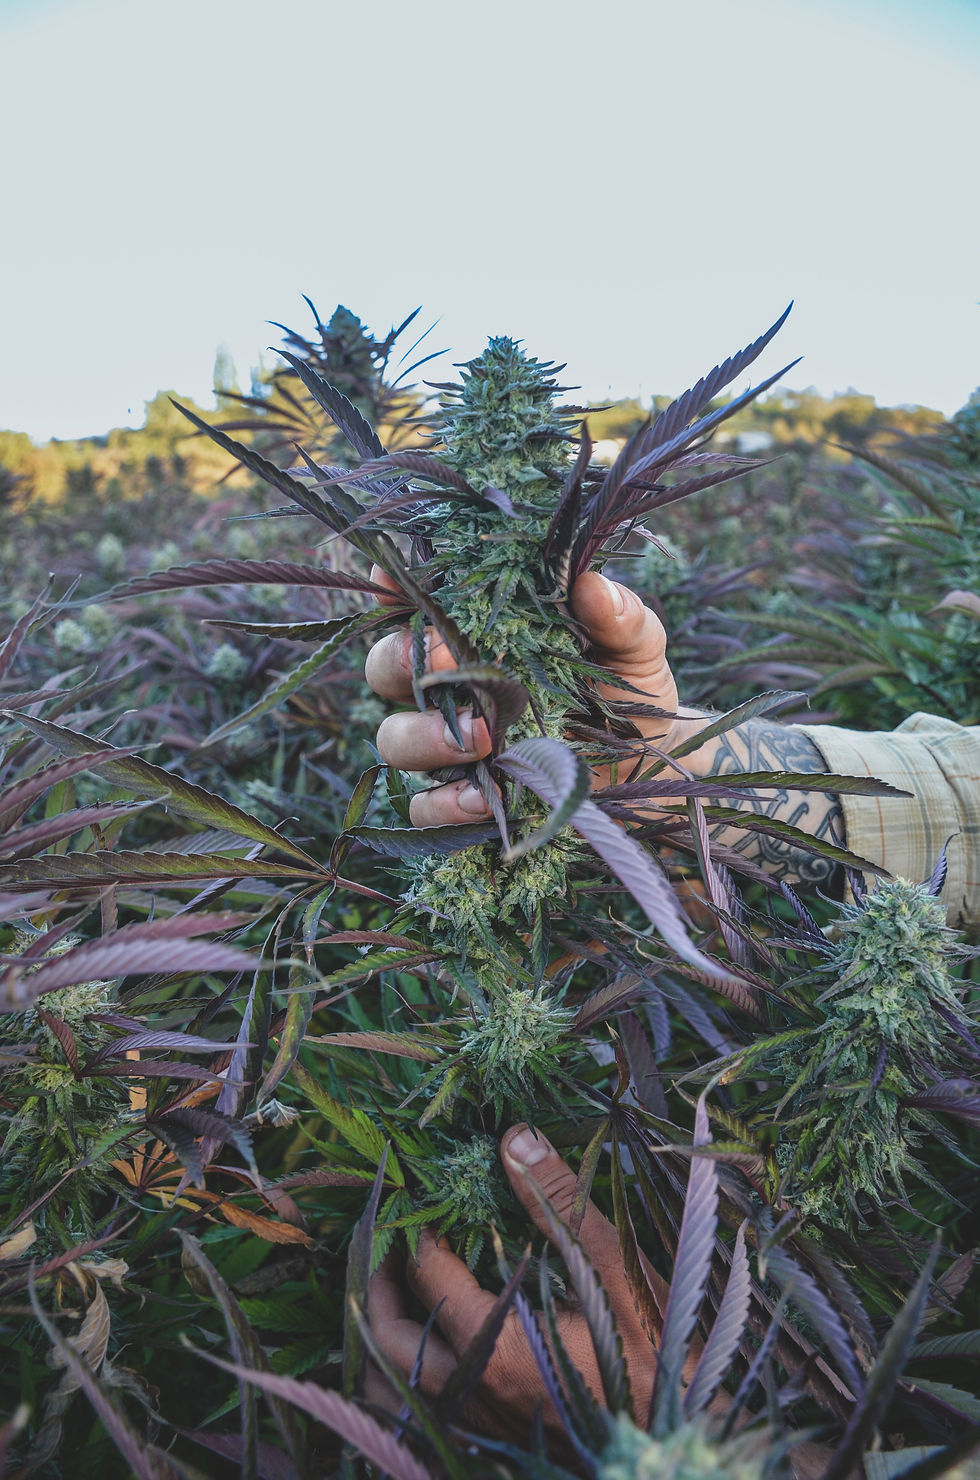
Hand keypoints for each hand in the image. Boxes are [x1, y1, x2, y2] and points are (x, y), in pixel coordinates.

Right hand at [364, 569, 688, 827]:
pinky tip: (482, 797)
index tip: (392, 582)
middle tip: (445, 666)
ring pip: (395, 737)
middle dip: (400, 663)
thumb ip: (620, 617)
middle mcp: (453, 687)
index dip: (392, 592)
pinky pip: (425, 807)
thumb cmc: (630, 689)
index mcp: (479, 635)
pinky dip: (444, 804)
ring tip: (480, 740)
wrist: (651, 764)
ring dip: (424, 737)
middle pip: (386, 669)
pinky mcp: (464, 800)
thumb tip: (593, 587)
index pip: (415, 605)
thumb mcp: (635, 648)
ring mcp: (452, 746)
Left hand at [365, 1123, 666, 1441]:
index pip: (426, 1274)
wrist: (683, 1439)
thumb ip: (559, 1202)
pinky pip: (415, 1415)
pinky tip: (423, 1345)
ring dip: (381, 1337)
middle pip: (388, 1336)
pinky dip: (401, 1379)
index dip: (416, 1227)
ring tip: (392, 1291)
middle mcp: (472, 1393)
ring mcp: (476, 1424)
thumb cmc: (656, 1352)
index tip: (418, 1194)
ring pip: (389, 1389)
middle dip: (377, 1281)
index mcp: (496, 1346)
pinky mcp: (488, 1440)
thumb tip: (515, 1139)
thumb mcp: (613, 1268)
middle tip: (387, 1237)